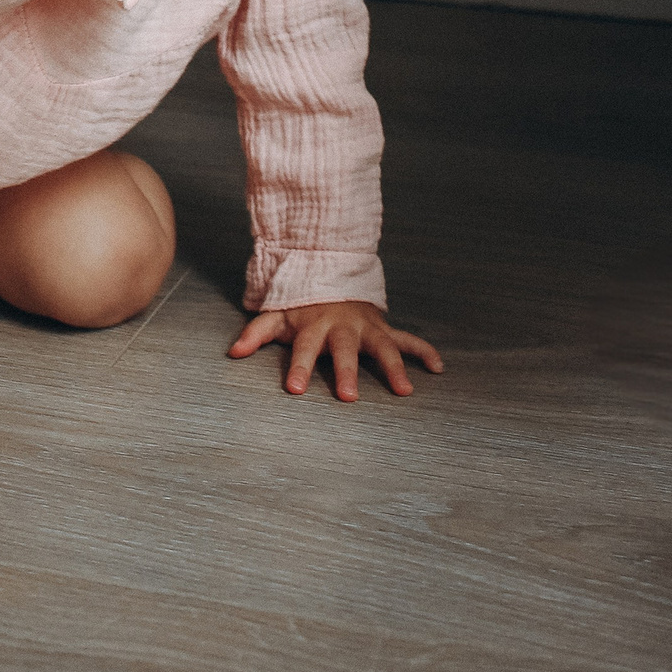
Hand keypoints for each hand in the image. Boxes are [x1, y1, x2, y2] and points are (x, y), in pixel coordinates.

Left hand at [228, 301, 443, 400]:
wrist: (330, 274)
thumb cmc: (301, 302)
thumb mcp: (276, 313)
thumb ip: (256, 333)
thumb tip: (233, 352)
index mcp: (314, 326)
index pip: (304, 349)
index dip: (300, 368)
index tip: (295, 389)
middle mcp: (343, 328)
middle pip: (345, 351)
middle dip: (346, 372)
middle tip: (348, 397)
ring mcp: (367, 328)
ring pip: (383, 347)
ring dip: (394, 367)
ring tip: (404, 391)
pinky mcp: (384, 329)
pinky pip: (408, 340)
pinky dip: (424, 352)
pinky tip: (438, 368)